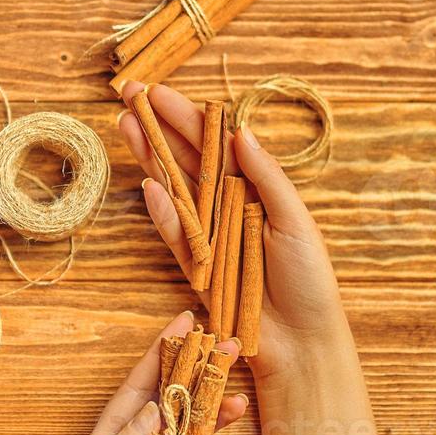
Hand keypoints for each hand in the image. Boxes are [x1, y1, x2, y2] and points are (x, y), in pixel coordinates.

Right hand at [116, 81, 353, 380]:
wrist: (301, 342)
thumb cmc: (309, 281)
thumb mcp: (296, 222)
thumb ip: (268, 177)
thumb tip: (240, 132)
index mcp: (256, 189)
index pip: (217, 144)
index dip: (188, 118)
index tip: (159, 92)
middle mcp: (230, 207)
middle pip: (188, 160)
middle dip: (160, 128)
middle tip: (130, 96)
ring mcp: (210, 235)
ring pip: (174, 189)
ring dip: (150, 158)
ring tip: (126, 126)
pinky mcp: (196, 266)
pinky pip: (175, 234)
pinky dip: (161, 212)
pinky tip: (147, 183)